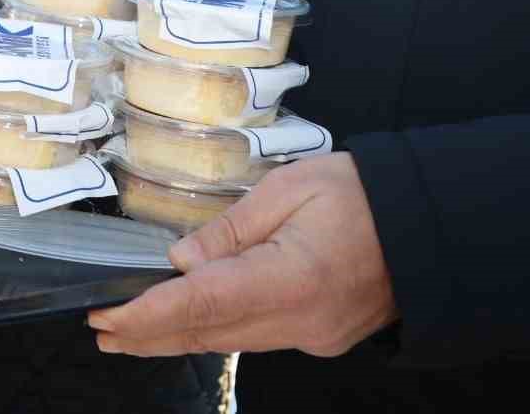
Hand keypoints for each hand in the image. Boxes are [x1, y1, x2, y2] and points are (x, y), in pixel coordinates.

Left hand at [87, 153, 397, 356]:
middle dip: (149, 334)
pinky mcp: (319, 338)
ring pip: (229, 341)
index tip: (109, 318)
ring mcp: (312, 337)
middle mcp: (300, 322)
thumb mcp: (290, 189)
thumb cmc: (361, 194)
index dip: (150, 315)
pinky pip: (253, 338)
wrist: (430, 227)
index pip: (205, 305)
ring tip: (126, 332)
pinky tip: (184, 324)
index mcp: (292, 279)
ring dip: (175, 337)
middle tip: (100, 330)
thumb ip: (231, 228)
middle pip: (209, 334)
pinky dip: (213, 331)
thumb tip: (180, 261)